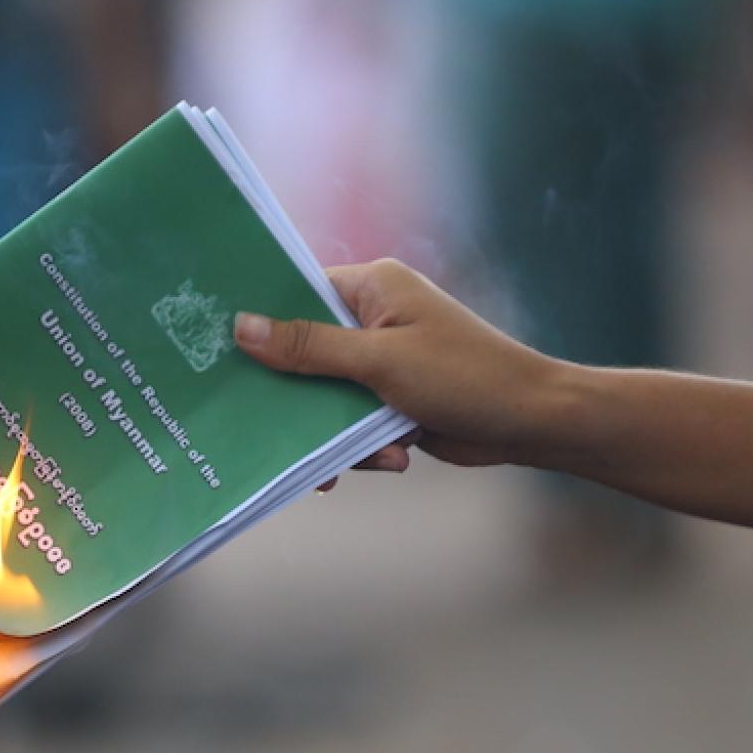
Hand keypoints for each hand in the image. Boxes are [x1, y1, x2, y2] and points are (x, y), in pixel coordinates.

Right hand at [234, 259, 576, 475]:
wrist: (531, 422)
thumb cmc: (464, 376)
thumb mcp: (379, 361)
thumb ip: (309, 347)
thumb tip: (242, 327)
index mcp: (373, 288)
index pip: (298, 293)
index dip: (261, 322)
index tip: (221, 350)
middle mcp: (375, 318)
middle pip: (305, 350)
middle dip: (295, 394)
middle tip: (262, 423)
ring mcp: (383, 361)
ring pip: (326, 395)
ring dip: (334, 431)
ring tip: (345, 463)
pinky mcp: (392, 399)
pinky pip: (352, 421)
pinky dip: (362, 445)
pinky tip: (387, 462)